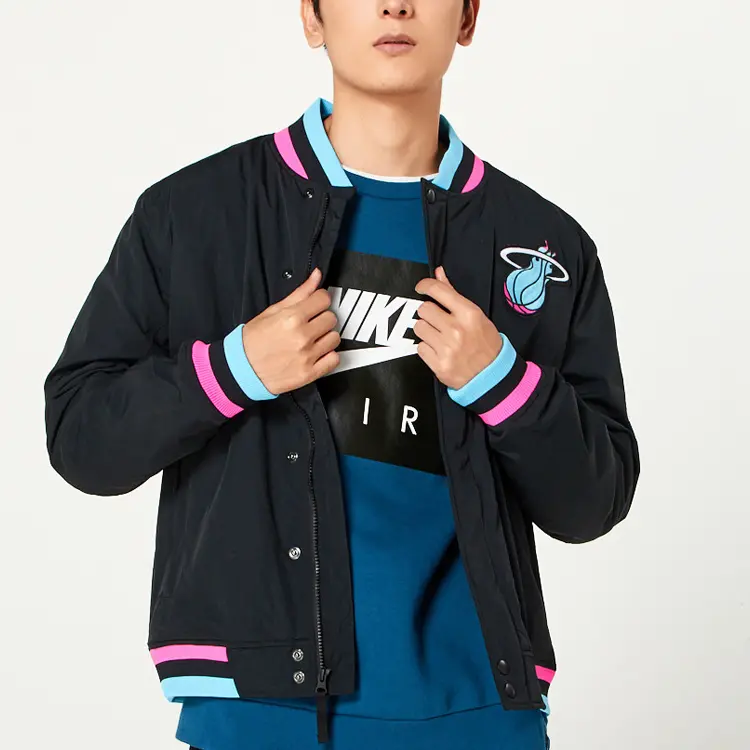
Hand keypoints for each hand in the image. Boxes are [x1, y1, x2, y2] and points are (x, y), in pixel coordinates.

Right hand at [241, 268, 339, 395]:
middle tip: (310, 324)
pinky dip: (328, 356)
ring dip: (326, 337)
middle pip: (331, 318)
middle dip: (322, 318)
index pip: (324, 299)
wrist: (242, 369)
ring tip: (312, 339)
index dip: (320, 300)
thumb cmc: (253, 340)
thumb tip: (316, 276)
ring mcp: (307, 356)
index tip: (315, 305)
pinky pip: (334, 359)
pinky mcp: (309, 373)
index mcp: (291, 318)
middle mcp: (301, 336)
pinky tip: (316, 353)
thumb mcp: (272, 311)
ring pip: (335, 338)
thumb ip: (299, 294)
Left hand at [413, 266, 502, 389]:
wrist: (492, 375)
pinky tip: (439, 350)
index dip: (425, 286)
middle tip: (438, 321)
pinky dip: (427, 348)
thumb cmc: (485, 343)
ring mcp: (447, 348)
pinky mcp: (439, 364)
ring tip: (439, 336)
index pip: (438, 291)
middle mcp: (457, 329)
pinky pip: (420, 347)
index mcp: (468, 314)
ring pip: (419, 328)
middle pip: (424, 310)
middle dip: (428, 314)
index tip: (421, 287)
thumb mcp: (476, 315)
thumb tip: (438, 273)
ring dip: (426, 331)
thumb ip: (453, 294)